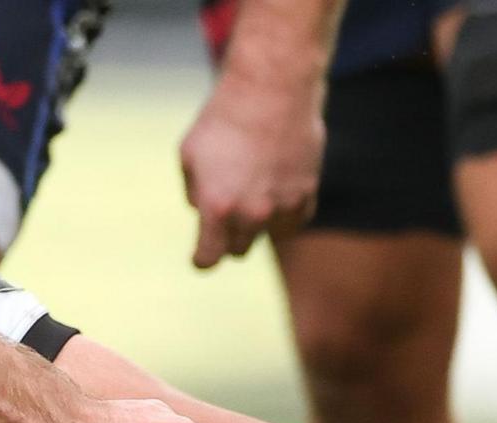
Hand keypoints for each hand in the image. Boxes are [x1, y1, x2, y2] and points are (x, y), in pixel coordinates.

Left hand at [180, 73, 324, 268]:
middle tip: (229, 207)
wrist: (272, 88)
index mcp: (217, 208)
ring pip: (268, 237)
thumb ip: (194, 192)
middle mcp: (251, 215)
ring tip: (255, 192)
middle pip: (238, 250)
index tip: (201, 255)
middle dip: (229, 235)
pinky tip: (277, 193)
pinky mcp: (306, 195)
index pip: (208, 259)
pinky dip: (285, 214)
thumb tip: (202, 212)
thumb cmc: (223, 117)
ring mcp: (282, 207)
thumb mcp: (189, 153)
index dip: (202, 259)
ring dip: (259, 224)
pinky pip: (294, 222)